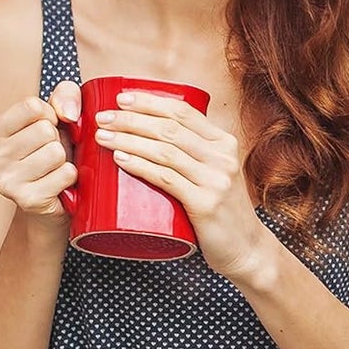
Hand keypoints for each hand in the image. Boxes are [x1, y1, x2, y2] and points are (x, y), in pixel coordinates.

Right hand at [0, 81, 81, 223]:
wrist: (51, 202)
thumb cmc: (51, 153)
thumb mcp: (56, 116)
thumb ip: (65, 95)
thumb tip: (67, 114)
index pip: (32, 106)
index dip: (51, 116)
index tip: (46, 130)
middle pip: (45, 130)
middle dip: (57, 140)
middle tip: (50, 155)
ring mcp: (6, 182)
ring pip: (56, 152)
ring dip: (64, 159)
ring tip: (54, 168)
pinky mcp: (28, 200)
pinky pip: (66, 173)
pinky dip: (70, 176)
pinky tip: (59, 184)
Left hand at [91, 90, 270, 279]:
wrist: (246, 250)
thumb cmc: (221, 213)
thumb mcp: (214, 175)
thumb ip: (193, 157)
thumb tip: (150, 140)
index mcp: (224, 143)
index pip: (183, 111)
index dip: (150, 101)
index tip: (121, 99)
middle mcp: (222, 156)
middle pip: (169, 128)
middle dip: (131, 119)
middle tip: (102, 118)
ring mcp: (215, 180)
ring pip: (164, 150)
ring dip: (128, 140)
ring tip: (102, 138)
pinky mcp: (206, 203)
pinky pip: (166, 178)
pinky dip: (140, 166)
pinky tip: (120, 159)